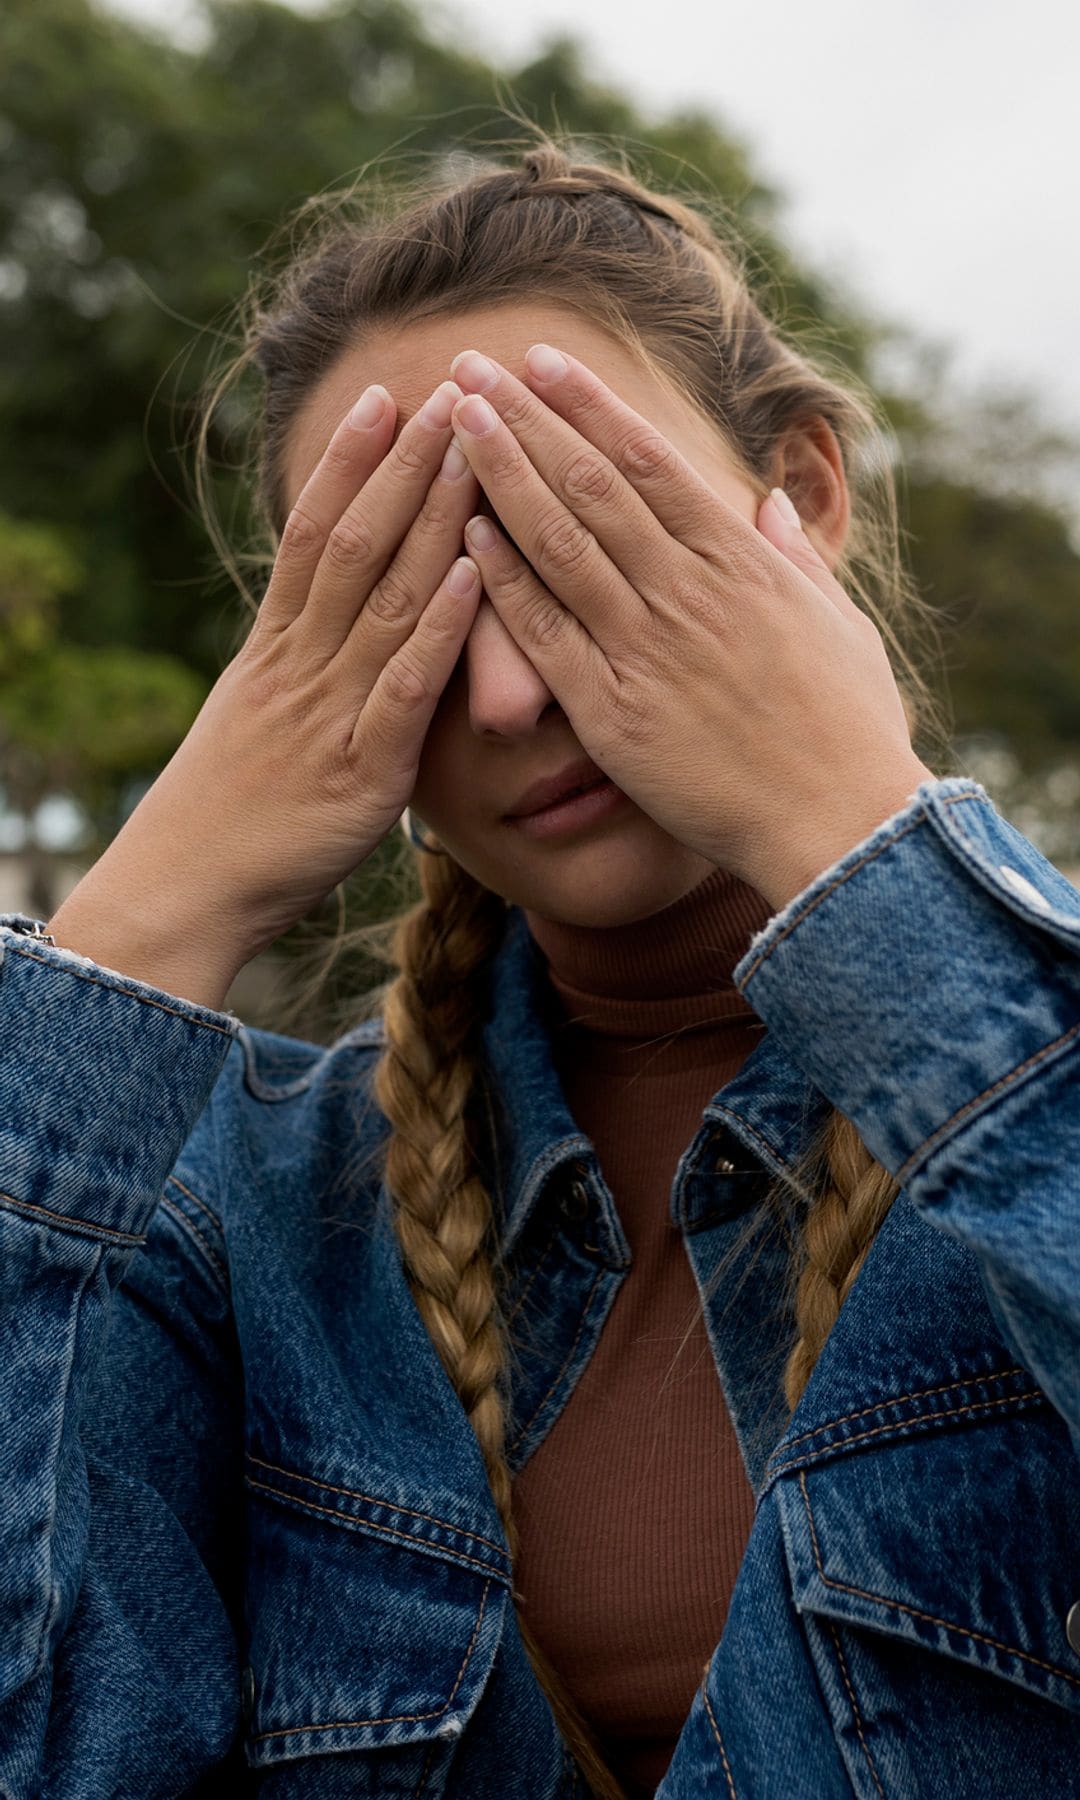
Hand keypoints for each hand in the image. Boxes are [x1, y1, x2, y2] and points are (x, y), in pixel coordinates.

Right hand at [68, 379, 483, 973]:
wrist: (187, 887)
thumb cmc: (230, 810)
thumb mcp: (256, 715)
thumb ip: (298, 664)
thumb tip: (325, 619)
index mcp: (276, 649)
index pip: (314, 533)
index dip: (351, 464)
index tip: (388, 398)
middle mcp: (301, 664)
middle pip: (354, 543)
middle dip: (407, 464)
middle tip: (454, 388)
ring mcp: (330, 712)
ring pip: (383, 596)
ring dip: (431, 518)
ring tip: (474, 449)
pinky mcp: (362, 771)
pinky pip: (403, 686)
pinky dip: (439, 628)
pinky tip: (471, 574)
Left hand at [447, 346, 934, 911]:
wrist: (839, 821)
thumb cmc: (849, 730)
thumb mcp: (838, 625)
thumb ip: (797, 561)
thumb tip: (771, 507)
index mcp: (739, 562)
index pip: (650, 461)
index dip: (589, 405)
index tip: (542, 360)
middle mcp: (687, 589)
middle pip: (590, 482)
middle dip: (525, 417)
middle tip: (469, 364)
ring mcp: (646, 646)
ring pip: (559, 540)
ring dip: (502, 473)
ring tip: (454, 419)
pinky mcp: (613, 711)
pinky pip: (545, 632)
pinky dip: (504, 577)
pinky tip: (464, 531)